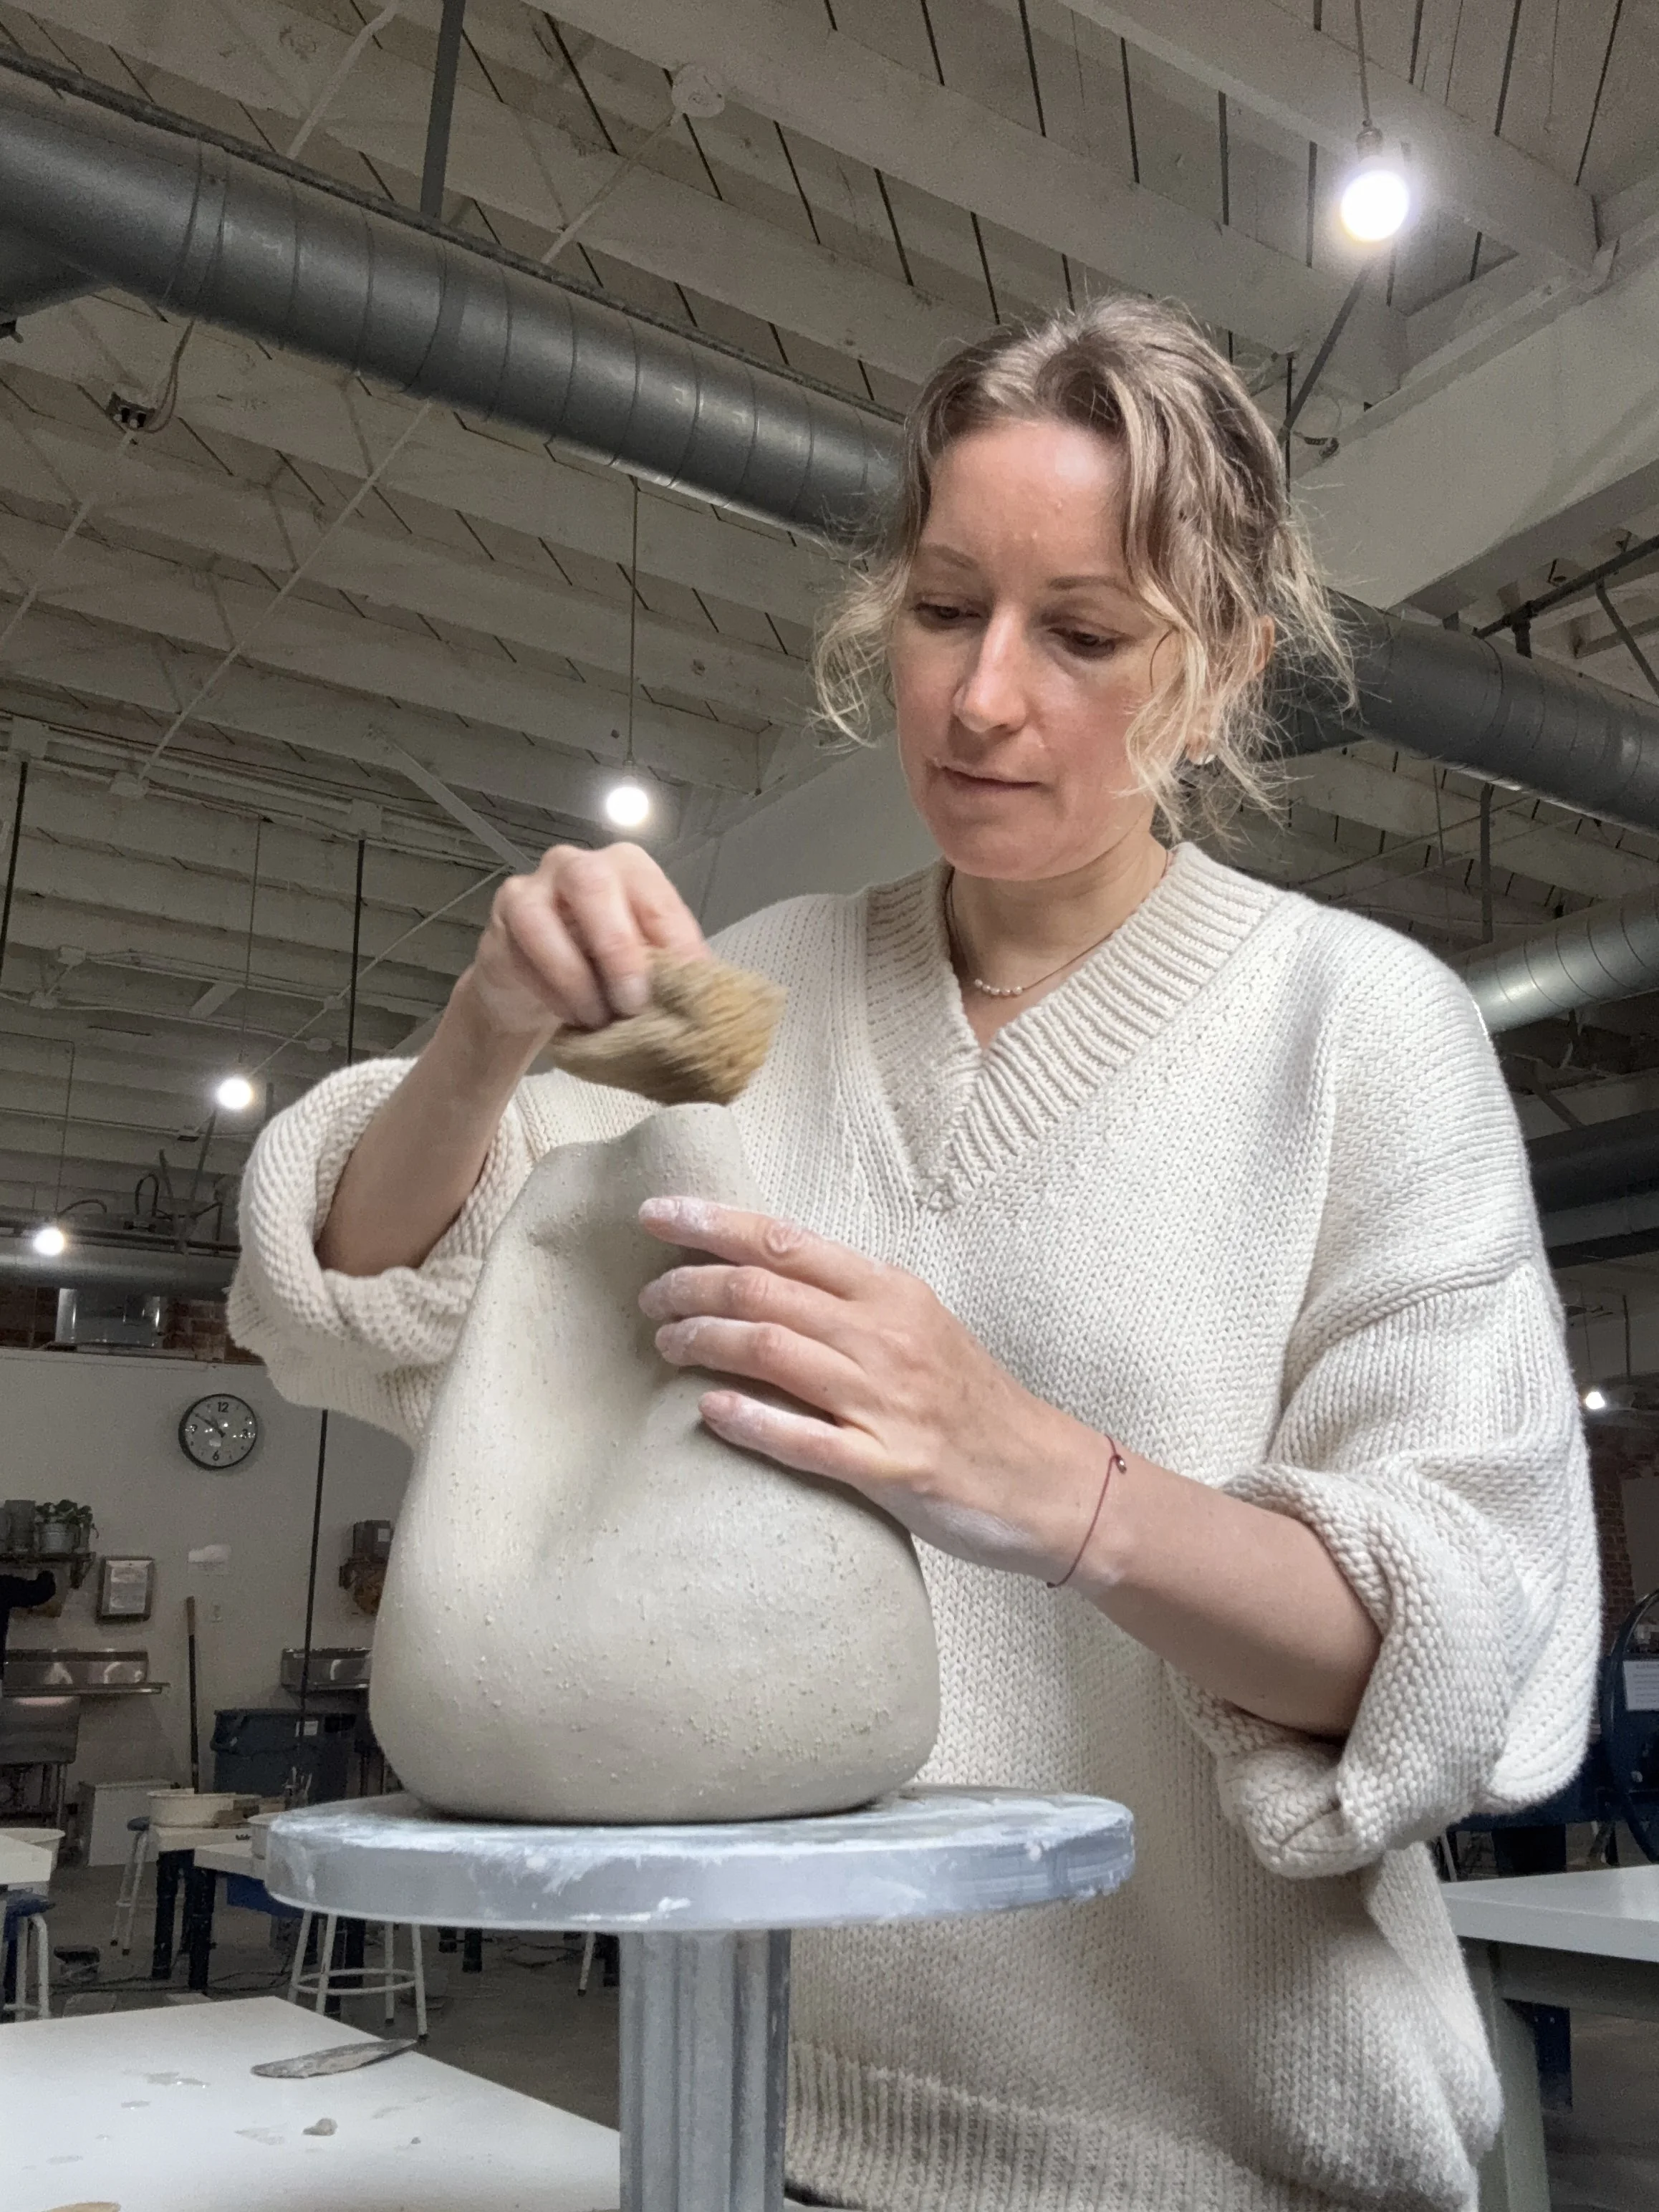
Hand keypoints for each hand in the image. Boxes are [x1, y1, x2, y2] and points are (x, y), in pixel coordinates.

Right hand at [462, 843, 707, 1045]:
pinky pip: (520, 955)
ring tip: (599, 1020)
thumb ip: (669, 966)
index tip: (688, 989)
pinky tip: (571, 1017)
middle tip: (634, 1003)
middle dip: (617, 948)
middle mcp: (577, 866)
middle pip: (593, 885)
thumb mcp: (643, 962)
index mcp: (628, 868)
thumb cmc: (599, 967)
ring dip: (575, 977)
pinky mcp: (500, 924)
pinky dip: (550, 992)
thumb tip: (709, 994)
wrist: (534, 988)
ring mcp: (530, 889)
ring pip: (542, 920)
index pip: (655, 896)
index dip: (674, 943)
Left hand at [637, 1198, 1106, 1578]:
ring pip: (771, 1352)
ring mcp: (886, 1401)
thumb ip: (848, 1302)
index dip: (713, 1224)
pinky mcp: (888, 1467)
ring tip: (665, 1344)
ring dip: (703, 1341)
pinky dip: (750, 1420)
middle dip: (691, 1285)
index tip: (655, 1215)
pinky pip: (804, 1439)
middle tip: (650, 1298)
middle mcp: (885, 1336)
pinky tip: (710, 1411)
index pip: (786, 1241)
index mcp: (889, 1291)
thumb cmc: (970, 1401)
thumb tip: (760, 1277)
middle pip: (764, 1291)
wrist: (1044, 1478)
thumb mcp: (918, 1326)